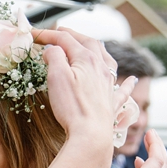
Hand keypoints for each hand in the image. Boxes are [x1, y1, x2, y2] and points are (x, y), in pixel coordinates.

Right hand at [33, 27, 130, 167]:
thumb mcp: (57, 77)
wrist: (91, 135)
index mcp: (86, 59)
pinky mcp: (111, 103)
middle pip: (89, 42)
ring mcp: (108, 84)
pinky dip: (127, 82)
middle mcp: (101, 68)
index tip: (34, 34)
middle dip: (73, 35)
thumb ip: (54, 56)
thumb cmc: (74, 108)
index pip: (65, 38)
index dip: (47, 34)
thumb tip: (52, 49)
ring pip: (107, 59)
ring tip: (88, 45)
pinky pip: (123, 89)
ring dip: (96, 48)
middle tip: (59, 32)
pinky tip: (132, 80)